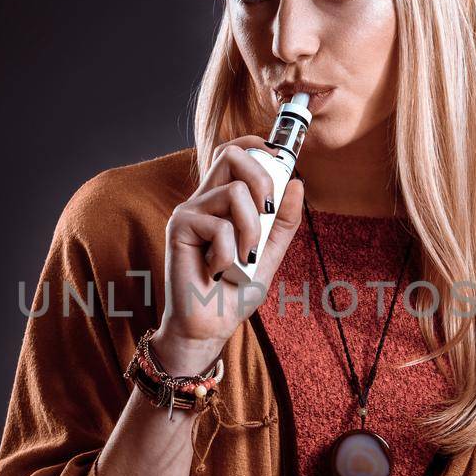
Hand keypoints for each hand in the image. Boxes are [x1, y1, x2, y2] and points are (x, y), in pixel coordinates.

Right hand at [154, 136, 305, 373]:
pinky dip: (229, 253)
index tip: (281, 160)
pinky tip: (218, 270)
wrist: (210, 327)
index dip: (258, 147)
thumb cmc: (235, 292)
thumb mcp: (270, 253)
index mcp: (223, 202)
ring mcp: (190, 212)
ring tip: (244, 258)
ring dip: (251, 230)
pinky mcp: (178, 228)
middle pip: (231, 154)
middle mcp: (204, 201)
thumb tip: (297, 182)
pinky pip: (220, 226)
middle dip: (262, 178)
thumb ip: (283, 221)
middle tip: (267, 212)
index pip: (235, 154)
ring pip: (234, 192)